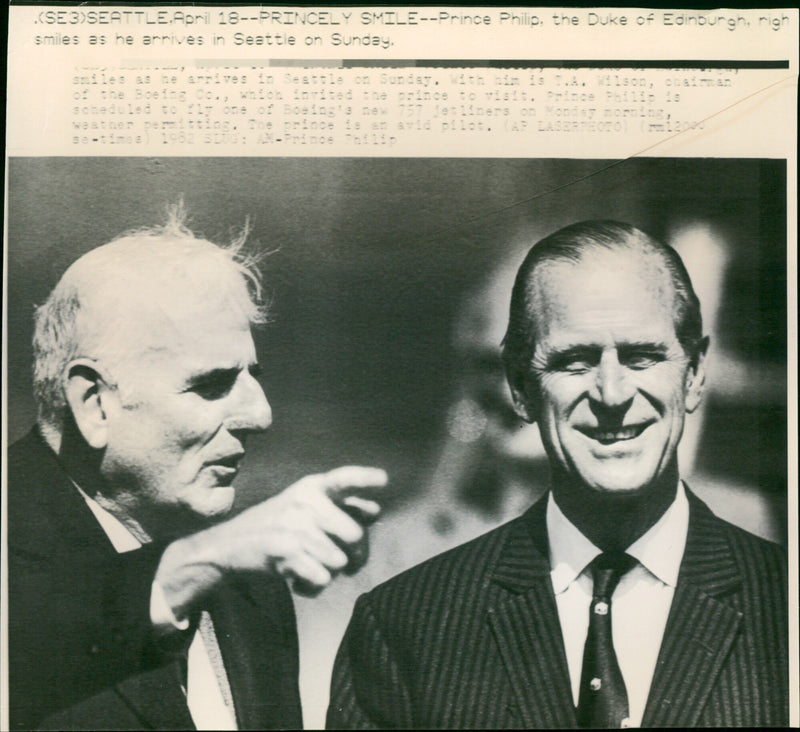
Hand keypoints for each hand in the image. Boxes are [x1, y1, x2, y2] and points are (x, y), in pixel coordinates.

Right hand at [155, 466, 387, 616]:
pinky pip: (321, 578)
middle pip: (356, 534)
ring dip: (329, 572)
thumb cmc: (276, 526)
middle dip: (357, 555)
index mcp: (311, 486)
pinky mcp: (285, 551)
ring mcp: (294, 525)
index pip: (344, 479)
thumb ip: (337, 506)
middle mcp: (304, 501)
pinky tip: (298, 580)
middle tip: (348, 562)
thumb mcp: (303, 506)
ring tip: (308, 566)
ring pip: (339, 561)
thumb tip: (375, 513)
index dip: (365, 478)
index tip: (384, 479)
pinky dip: (313, 587)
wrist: (227, 546)